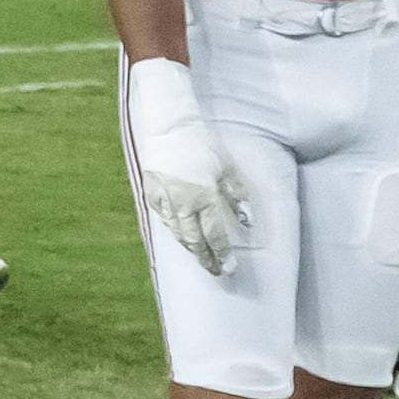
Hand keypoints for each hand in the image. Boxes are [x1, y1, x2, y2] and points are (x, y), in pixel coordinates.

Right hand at [124, 58, 249, 274]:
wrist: (170, 127)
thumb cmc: (203, 145)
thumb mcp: (227, 169)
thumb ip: (238, 197)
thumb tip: (248, 222)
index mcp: (204, 197)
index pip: (215, 235)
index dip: (223, 254)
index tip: (230, 268)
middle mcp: (183, 203)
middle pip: (194, 241)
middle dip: (206, 259)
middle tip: (216, 271)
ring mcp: (164, 200)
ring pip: (177, 234)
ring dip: (190, 249)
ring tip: (201, 258)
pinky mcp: (151, 194)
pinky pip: (163, 221)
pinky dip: (174, 231)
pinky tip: (182, 237)